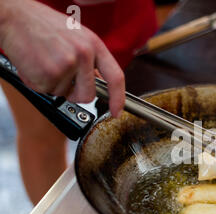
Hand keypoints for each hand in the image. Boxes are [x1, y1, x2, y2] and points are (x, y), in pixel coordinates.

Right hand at [0, 0, 124, 116]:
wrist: (14, 17)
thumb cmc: (43, 26)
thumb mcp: (77, 36)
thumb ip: (90, 59)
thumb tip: (99, 81)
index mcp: (94, 45)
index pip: (116, 77)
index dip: (118, 99)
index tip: (116, 112)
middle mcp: (84, 54)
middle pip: (88, 95)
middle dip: (75, 93)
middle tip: (61, 77)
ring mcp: (67, 64)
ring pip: (65, 94)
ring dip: (53, 85)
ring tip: (45, 62)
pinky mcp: (49, 74)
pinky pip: (47, 91)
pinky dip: (39, 83)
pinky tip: (35, 65)